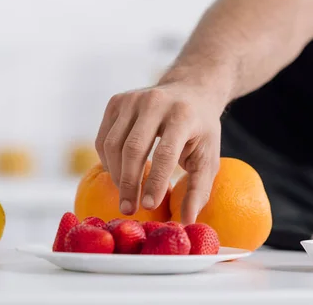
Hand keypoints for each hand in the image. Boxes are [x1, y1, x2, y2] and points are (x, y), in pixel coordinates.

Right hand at [95, 83, 222, 224]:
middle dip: (129, 183)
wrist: (190, 91)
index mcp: (183, 114)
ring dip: (116, 174)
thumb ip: (199, 189)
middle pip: (133, 148)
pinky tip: (120, 174)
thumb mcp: (208, 157)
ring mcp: (132, 99)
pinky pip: (104, 138)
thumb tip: (188, 221)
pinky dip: (108, 161)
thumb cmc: (201, 130)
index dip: (155, 181)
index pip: (165, 151)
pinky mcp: (116, 102)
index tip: (149, 206)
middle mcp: (155, 101)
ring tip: (126, 196)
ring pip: (113, 144)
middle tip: (129, 209)